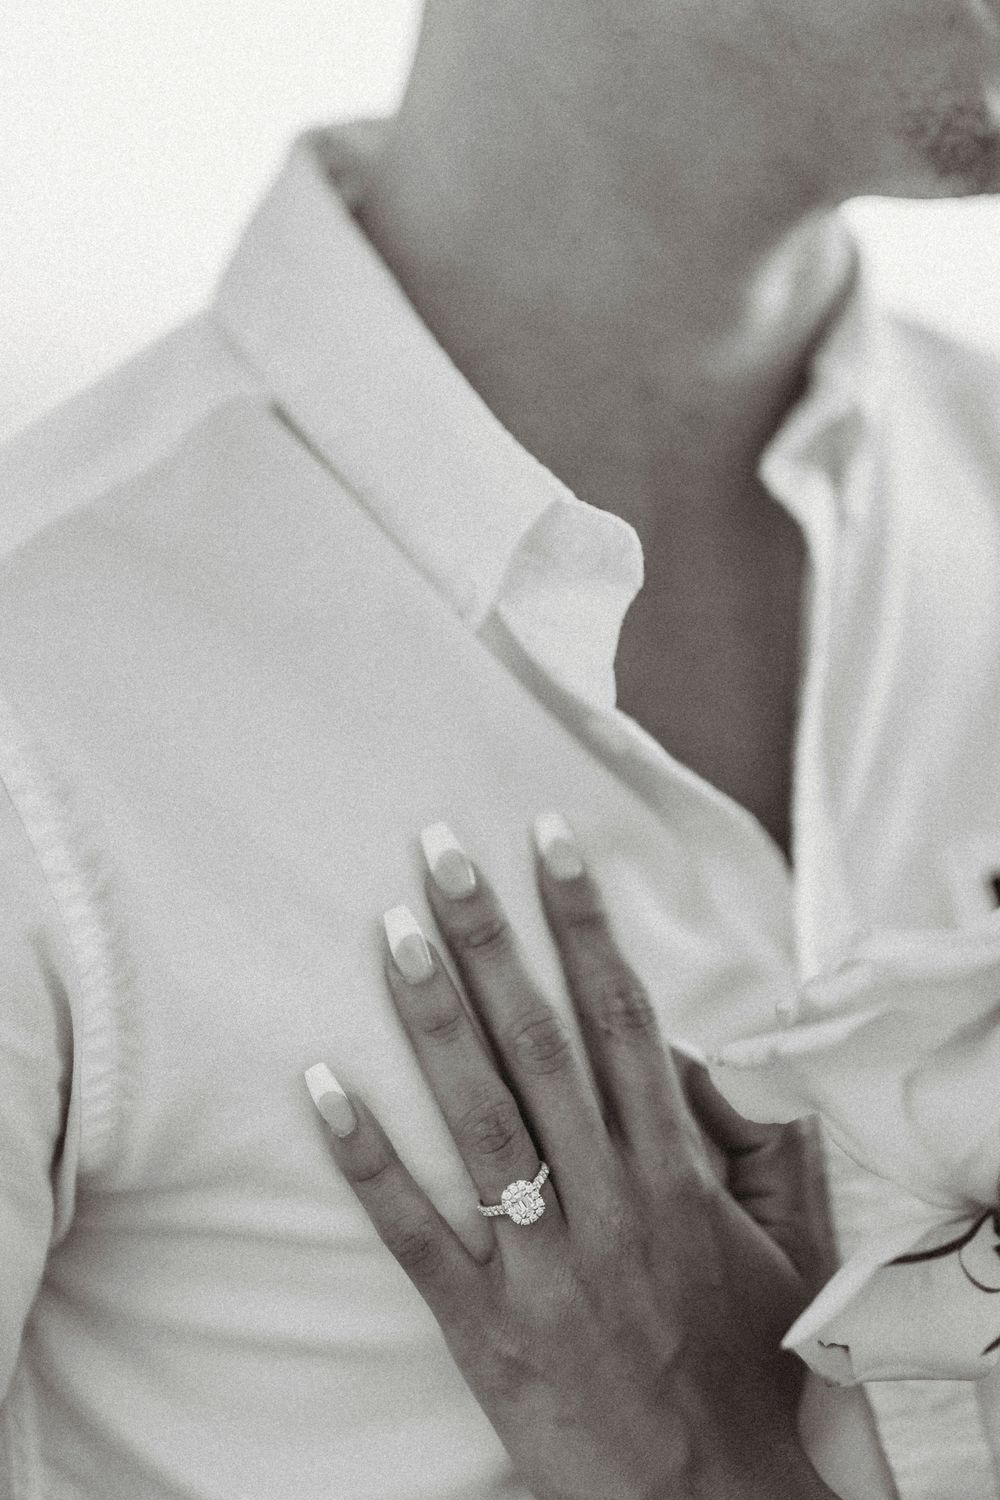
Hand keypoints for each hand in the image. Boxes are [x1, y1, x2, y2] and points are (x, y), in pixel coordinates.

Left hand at [306, 819, 836, 1499]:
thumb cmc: (752, 1366)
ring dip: (432, 1017)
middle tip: (441, 850)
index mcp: (677, 1171)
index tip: (552, 842)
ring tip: (389, 930)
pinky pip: (415, 1231)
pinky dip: (366, 1156)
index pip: (625, 1017)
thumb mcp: (789, 1245)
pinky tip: (319, 1084)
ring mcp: (542, 1260)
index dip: (586, 923)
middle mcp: (608, 1198)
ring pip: (480, 1115)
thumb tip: (695, 1055)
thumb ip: (758, 1141)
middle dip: (492, 938)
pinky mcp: (484, 1325)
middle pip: (541, 1042)